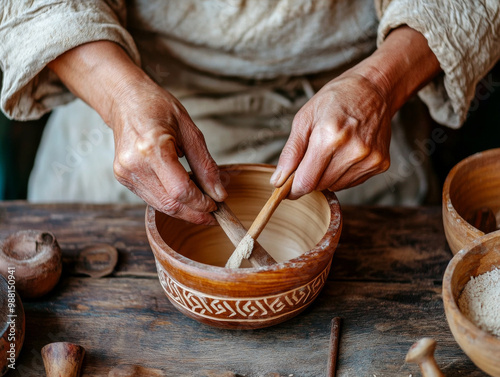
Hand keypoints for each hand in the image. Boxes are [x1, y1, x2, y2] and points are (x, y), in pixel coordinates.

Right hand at [48, 41, 226, 223]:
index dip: (201, 203)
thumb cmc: (157, 107)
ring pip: (160, 206)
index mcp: (151, 148)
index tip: (216, 205)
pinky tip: (183, 197)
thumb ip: (205, 165)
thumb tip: (218, 193)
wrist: (124, 99)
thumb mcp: (190, 130)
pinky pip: (152, 198)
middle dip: (195, 213)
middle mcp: (134, 164)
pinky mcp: (122, 177)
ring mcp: (125, 173)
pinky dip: (170, 202)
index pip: (180, 190)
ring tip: (202, 206)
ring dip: (184, 211)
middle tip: (213, 213)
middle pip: (170, 204)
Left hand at [271, 71, 391, 198]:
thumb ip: (290, 152)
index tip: (287, 187)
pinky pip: (351, 182)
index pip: (306, 181)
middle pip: (320, 186)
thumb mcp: (304, 118)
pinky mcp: (380, 164)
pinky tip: (346, 152)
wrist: (373, 89)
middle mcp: (353, 150)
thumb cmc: (336, 100)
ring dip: (327, 175)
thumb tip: (278, 180)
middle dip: (310, 176)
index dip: (293, 189)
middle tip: (312, 155)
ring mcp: (369, 159)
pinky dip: (343, 173)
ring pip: (335, 186)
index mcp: (329, 136)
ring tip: (332, 149)